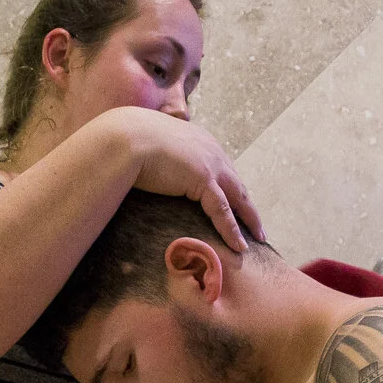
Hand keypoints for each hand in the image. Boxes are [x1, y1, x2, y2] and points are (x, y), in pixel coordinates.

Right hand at [107, 110, 265, 252]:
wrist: (126, 137)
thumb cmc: (128, 141)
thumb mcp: (151, 146)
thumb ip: (160, 156)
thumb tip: (151, 169)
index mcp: (199, 140)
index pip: (222, 169)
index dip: (230, 189)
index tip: (237, 204)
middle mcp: (211, 150)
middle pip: (236, 183)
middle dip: (247, 206)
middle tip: (256, 226)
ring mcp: (210, 164)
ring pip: (237, 197)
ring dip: (249, 220)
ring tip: (257, 238)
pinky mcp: (203, 179)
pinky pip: (222, 210)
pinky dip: (231, 229)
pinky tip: (239, 246)